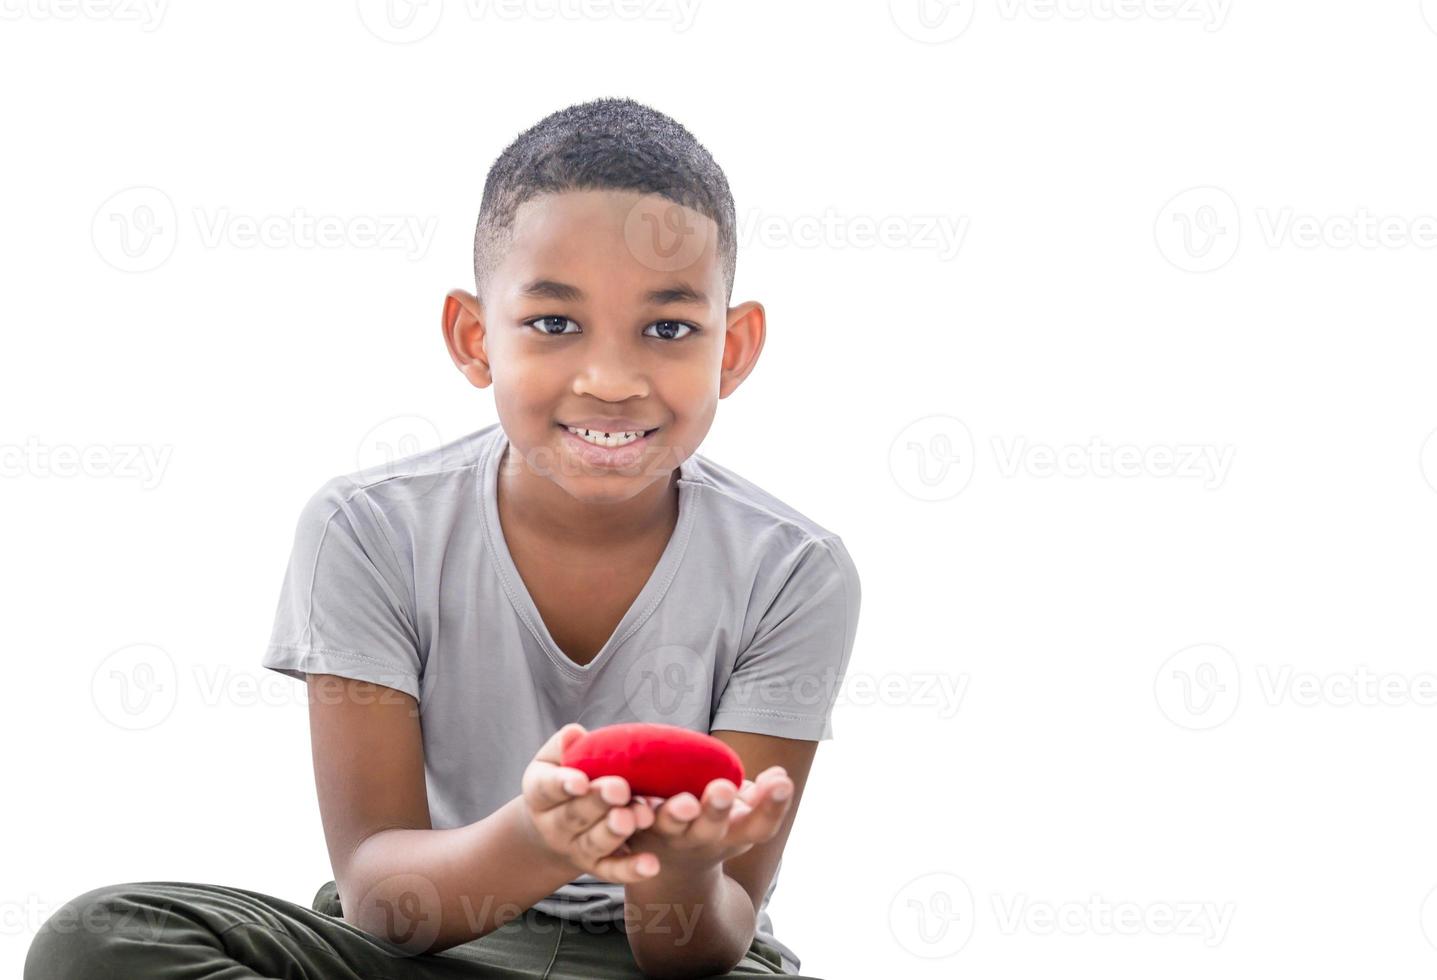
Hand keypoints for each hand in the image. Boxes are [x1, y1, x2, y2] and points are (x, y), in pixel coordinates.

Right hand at [518, 723, 660, 883]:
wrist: (556, 825)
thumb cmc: (564, 778)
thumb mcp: (555, 760)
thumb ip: (564, 747)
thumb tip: (574, 734)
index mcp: (540, 794)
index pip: (546, 788)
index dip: (562, 784)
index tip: (581, 781)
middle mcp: (554, 826)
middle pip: (574, 815)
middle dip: (598, 802)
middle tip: (620, 789)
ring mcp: (576, 849)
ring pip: (595, 843)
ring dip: (616, 832)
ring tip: (637, 818)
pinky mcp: (598, 866)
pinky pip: (614, 871)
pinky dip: (632, 869)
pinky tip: (651, 865)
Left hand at [627, 765, 794, 879]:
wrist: (671, 869)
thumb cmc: (715, 824)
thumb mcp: (742, 814)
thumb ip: (762, 797)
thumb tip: (780, 776)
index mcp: (735, 834)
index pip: (760, 826)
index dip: (773, 807)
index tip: (783, 782)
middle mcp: (702, 840)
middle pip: (712, 829)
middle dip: (717, 810)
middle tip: (724, 789)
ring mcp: (668, 836)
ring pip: (671, 826)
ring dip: (676, 814)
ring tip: (683, 803)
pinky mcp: (635, 829)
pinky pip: (632, 820)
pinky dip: (632, 813)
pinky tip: (633, 797)